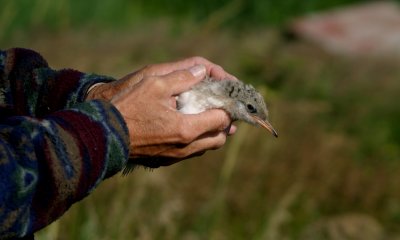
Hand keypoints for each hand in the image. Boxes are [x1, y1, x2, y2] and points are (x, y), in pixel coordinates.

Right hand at [86, 57, 236, 166]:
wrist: (101, 133)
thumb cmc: (126, 106)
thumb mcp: (154, 83)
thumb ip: (182, 77)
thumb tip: (202, 71)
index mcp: (186, 128)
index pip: (221, 119)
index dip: (227, 106)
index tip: (224, 96)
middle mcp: (185, 147)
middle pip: (219, 138)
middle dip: (224, 123)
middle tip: (219, 107)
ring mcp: (175, 157)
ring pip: (206, 147)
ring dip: (211, 133)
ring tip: (206, 116)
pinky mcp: (164, 161)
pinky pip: (191, 152)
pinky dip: (197, 140)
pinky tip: (187, 126)